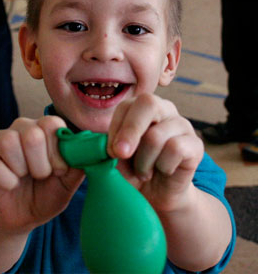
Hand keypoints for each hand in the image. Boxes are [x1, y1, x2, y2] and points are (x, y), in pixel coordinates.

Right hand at [0, 116, 85, 231]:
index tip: (59, 170)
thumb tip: (96, 150)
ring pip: (9, 143)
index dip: (57, 151)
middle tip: (40, 176)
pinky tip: (9, 185)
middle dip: (41, 165)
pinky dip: (7, 182)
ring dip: (22, 170)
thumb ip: (80, 165)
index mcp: (43, 131)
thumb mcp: (68, 184)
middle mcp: (20, 129)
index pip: (52, 123)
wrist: (21, 217)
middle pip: (32, 133)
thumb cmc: (45, 196)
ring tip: (24, 179)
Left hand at [107, 94, 202, 212]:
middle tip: (120, 154)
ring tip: (143, 172)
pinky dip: (163, 166)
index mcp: (140, 108)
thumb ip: (108, 144)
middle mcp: (164, 109)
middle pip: (148, 103)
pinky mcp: (196, 144)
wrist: (156, 194)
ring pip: (156, 135)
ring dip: (143, 161)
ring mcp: (182, 125)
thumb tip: (101, 143)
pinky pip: (175, 149)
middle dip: (129, 131)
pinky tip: (162, 171)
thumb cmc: (131, 170)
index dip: (115, 128)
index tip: (110, 152)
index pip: (126, 105)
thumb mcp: (114, 157)